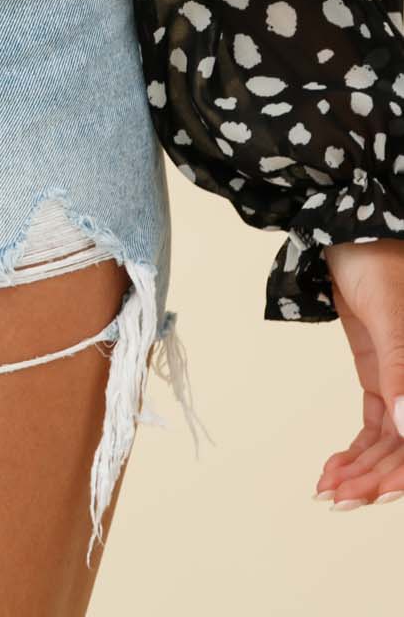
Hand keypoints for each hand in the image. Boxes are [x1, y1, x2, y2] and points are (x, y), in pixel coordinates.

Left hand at [313, 237, 403, 507]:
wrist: (351, 226)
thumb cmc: (379, 257)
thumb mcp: (392, 313)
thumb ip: (402, 370)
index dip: (401, 472)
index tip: (371, 494)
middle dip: (373, 477)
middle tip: (335, 497)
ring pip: (390, 442)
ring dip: (361, 469)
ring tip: (327, 488)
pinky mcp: (383, 375)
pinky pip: (376, 425)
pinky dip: (355, 449)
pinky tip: (334, 468)